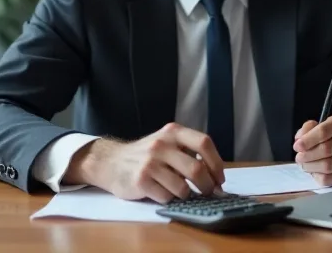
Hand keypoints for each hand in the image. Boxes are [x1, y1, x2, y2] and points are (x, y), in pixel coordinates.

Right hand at [63, 122, 225, 203]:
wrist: (111, 161)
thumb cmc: (146, 155)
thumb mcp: (167, 143)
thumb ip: (189, 152)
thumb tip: (216, 176)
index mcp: (173, 132)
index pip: (204, 143)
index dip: (217, 163)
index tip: (220, 178)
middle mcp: (161, 144)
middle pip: (196, 169)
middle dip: (207, 186)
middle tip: (208, 192)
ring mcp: (150, 162)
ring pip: (182, 188)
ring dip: (186, 195)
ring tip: (180, 192)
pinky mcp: (140, 180)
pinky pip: (166, 197)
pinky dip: (169, 199)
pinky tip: (162, 192)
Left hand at [292, 112, 331, 185]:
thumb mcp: (323, 124)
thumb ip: (309, 129)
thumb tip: (299, 140)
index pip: (324, 130)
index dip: (307, 140)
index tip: (297, 146)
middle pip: (325, 149)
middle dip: (307, 155)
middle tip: (299, 157)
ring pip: (326, 166)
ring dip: (310, 166)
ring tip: (305, 164)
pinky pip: (328, 179)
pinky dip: (316, 176)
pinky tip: (315, 171)